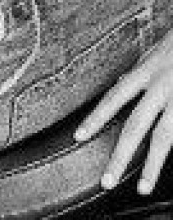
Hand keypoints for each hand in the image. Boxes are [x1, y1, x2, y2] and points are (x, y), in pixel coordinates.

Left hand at [75, 30, 172, 195]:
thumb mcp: (153, 53)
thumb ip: (139, 72)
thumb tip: (122, 82)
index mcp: (145, 72)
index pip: (113, 98)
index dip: (95, 118)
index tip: (78, 137)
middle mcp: (160, 87)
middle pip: (135, 126)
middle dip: (119, 155)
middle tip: (105, 181)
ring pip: (163, 138)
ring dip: (151, 166)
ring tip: (142, 187)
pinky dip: (171, 152)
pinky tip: (162, 174)